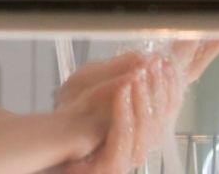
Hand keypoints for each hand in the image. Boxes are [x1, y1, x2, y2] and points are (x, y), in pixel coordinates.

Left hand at [52, 50, 184, 173]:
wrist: (48, 133)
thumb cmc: (72, 109)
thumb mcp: (95, 78)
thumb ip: (120, 68)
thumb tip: (147, 56)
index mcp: (144, 123)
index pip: (168, 106)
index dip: (170, 82)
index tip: (167, 61)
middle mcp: (141, 141)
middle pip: (162, 116)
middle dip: (159, 87)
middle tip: (154, 65)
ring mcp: (129, 156)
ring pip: (147, 128)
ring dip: (144, 97)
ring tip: (138, 74)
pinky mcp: (113, 165)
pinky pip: (124, 138)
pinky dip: (126, 112)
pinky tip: (123, 90)